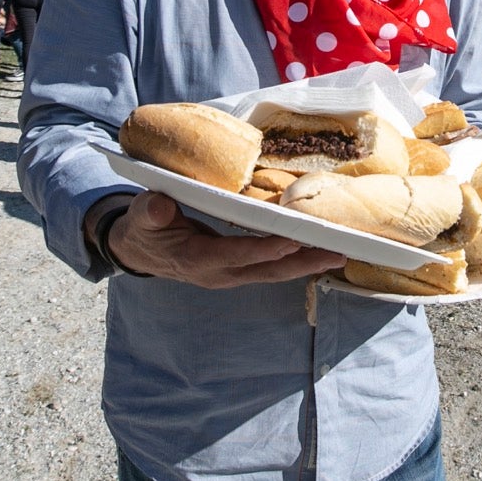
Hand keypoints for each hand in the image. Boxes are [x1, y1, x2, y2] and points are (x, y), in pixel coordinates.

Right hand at [106, 191, 346, 287]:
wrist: (142, 251)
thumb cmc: (144, 229)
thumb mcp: (141, 218)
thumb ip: (150, 213)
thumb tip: (159, 205)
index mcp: (197, 259)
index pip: (236, 255)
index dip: (263, 249)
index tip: (292, 239)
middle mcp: (220, 273)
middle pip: (267, 270)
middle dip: (303, 263)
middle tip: (337, 254)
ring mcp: (231, 275)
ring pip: (275, 273)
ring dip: (307, 264)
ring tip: (340, 255)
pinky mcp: (239, 270)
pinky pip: (272, 268)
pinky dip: (296, 261)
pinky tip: (319, 252)